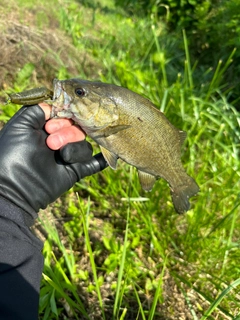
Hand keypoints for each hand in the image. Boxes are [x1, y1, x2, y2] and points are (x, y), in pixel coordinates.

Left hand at [0, 105, 106, 224]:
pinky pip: (94, 163)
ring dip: (74, 148)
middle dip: (67, 132)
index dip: (63, 117)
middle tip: (51, 143)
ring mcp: (68, 156)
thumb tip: (54, 104)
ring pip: (85, 144)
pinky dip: (102, 160)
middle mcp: (59, 140)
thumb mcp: (20, 126)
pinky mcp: (75, 171)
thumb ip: (37, 110)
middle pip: (78, 128)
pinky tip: (109, 157)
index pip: (65, 115)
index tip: (50, 125)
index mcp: (46, 128)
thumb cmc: (13, 154)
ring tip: (61, 156)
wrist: (15, 188)